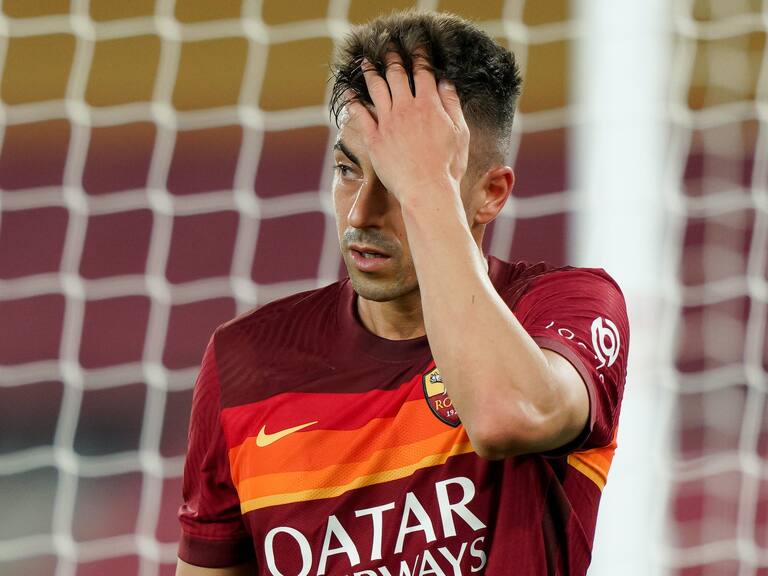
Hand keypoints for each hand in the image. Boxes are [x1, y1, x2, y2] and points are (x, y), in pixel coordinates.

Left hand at [346, 53, 469, 206]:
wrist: (427, 189)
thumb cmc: (447, 166)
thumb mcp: (460, 132)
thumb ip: (452, 104)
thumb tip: (446, 83)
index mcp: (429, 104)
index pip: (422, 72)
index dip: (419, 56)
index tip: (415, 47)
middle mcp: (406, 108)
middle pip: (396, 75)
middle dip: (391, 58)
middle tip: (386, 47)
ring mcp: (388, 122)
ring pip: (376, 88)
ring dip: (370, 72)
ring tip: (365, 61)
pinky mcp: (374, 138)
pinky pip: (360, 114)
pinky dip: (353, 101)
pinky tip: (348, 92)